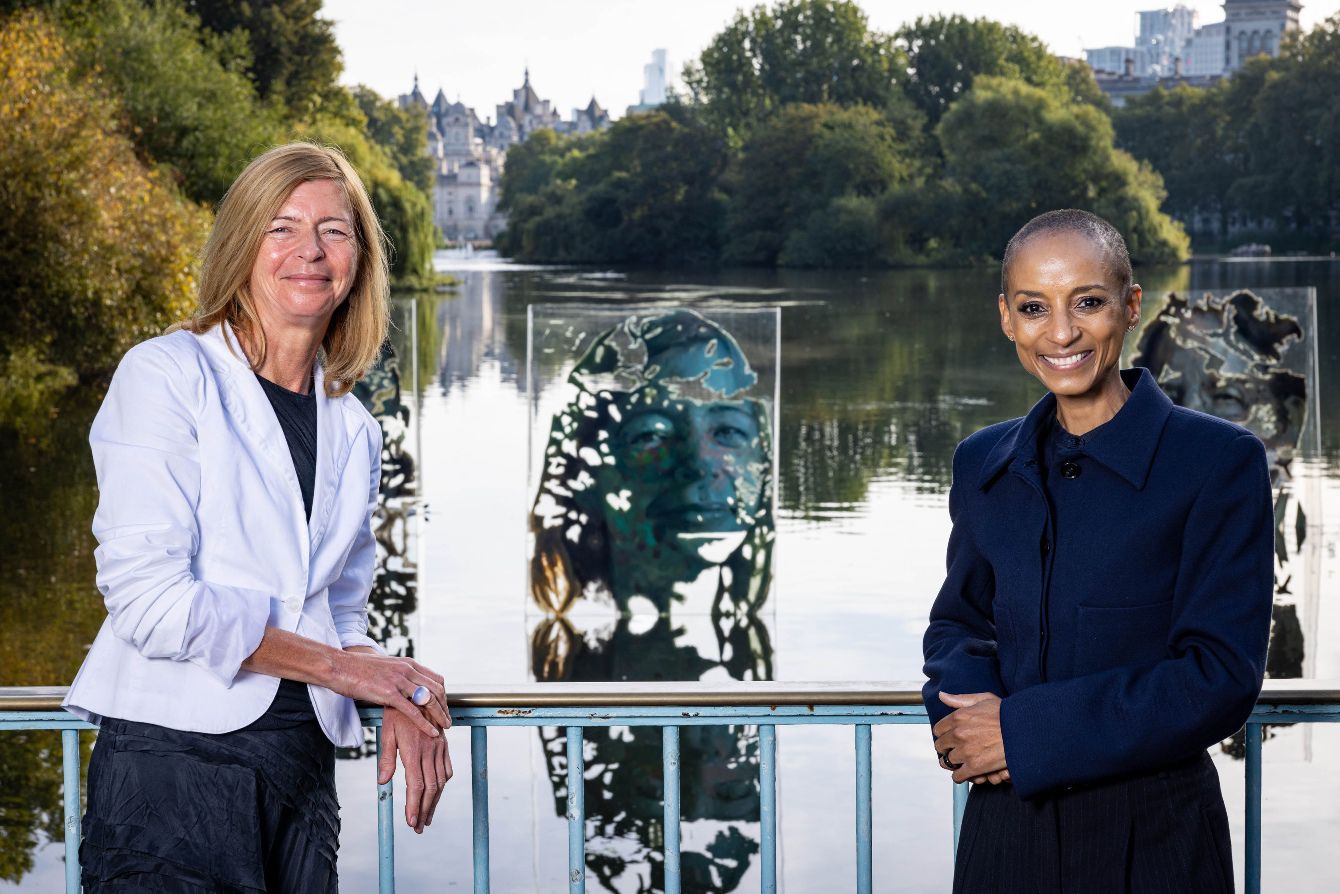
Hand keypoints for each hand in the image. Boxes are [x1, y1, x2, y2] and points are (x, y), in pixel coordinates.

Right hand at [334, 649, 450, 737]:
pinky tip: (432, 732)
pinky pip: (413, 711)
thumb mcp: (386, 667)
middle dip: (445, 707)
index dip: (443, 695)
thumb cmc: (358, 669)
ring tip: (445, 727)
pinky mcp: (389, 693)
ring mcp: (399, 681)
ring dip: (440, 715)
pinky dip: (425, 723)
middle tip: (448, 720)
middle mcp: (407, 670)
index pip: (436, 679)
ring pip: (429, 699)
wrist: (339, 666)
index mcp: (408, 663)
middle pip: (437, 689)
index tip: (445, 707)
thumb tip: (405, 683)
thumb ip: (399, 674)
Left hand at [378, 708, 452, 832]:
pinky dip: (444, 783)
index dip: (414, 806)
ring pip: (441, 780)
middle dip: (424, 810)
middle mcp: (430, 751)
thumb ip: (386, 758)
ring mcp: (439, 748)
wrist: (416, 690)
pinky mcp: (444, 744)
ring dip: (435, 801)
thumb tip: (382, 782)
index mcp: (414, 750)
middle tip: (419, 828)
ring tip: (427, 816)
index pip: (416, 785)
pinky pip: (447, 768)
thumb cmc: (396, 711)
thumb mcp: (387, 732)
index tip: (411, 823)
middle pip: (430, 788)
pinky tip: (437, 792)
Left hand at [933, 691, 1006, 783]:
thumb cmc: (1007, 715)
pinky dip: (960, 776)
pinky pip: (958, 776)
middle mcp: (958, 734)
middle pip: (941, 746)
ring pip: (947, 762)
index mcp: (958, 717)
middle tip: (954, 750)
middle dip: (946, 748)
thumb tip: (942, 696)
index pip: (938, 729)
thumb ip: (960, 699)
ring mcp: (965, 751)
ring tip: (960, 762)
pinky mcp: (974, 767)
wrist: (1024, 731)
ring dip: (953, 763)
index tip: (949, 737)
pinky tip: (966, 773)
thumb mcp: (984, 699)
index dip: (943, 734)